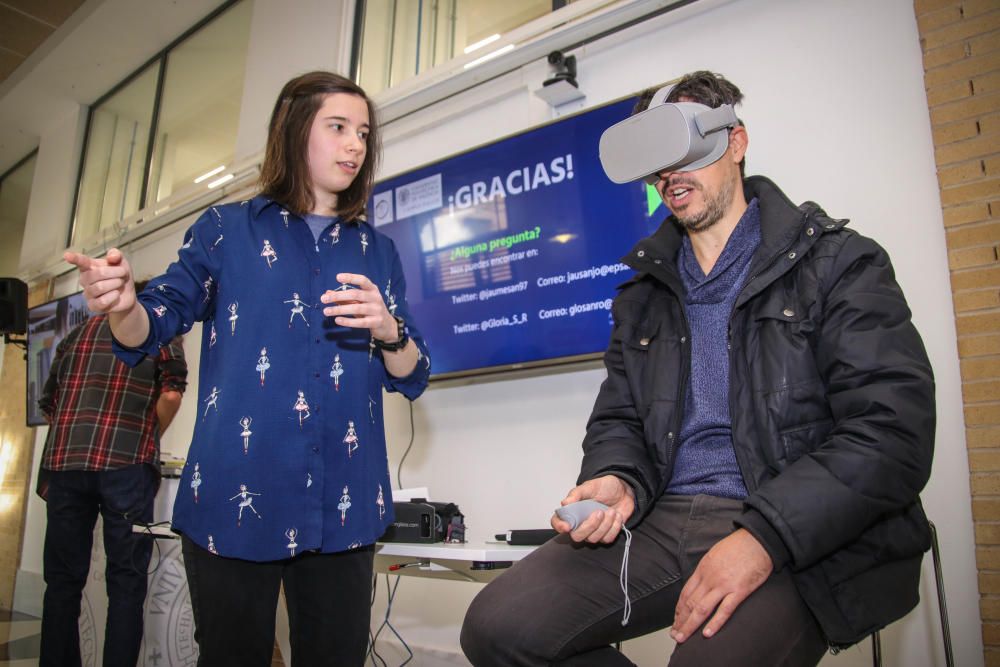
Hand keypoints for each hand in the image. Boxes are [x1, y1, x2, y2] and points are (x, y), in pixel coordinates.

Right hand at [63, 248, 135, 313]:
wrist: (127, 295)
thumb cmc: (120, 276)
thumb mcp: (121, 263)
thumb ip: (117, 255)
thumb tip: (112, 257)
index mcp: (89, 267)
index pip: (81, 262)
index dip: (75, 258)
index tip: (67, 255)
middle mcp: (85, 280)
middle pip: (98, 273)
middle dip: (115, 272)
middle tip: (123, 273)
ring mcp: (88, 293)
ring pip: (100, 287)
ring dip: (115, 284)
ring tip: (120, 284)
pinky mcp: (93, 306)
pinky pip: (102, 301)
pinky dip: (113, 296)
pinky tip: (116, 294)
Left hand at [320, 273, 395, 340]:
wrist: (386, 325)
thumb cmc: (370, 310)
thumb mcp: (359, 302)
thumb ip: (344, 298)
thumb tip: (327, 293)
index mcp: (372, 289)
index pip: (362, 280)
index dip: (351, 277)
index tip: (337, 277)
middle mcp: (376, 298)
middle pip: (356, 294)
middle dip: (338, 296)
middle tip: (324, 299)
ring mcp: (377, 310)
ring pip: (356, 308)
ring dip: (339, 309)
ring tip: (326, 311)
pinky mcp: (376, 322)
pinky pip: (360, 322)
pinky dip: (348, 321)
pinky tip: (337, 320)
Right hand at [551, 475, 635, 543]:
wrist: (622, 491)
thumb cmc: (604, 488)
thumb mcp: (590, 486)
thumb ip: (576, 494)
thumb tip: (565, 503)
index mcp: (572, 511)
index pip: (557, 523)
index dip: (559, 526)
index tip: (567, 526)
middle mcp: (580, 524)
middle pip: (577, 536)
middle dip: (590, 526)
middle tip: (599, 512)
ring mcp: (593, 531)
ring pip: (594, 539)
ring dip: (605, 524)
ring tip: (611, 511)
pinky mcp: (605, 535)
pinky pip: (607, 539)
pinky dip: (614, 526)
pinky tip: (616, 516)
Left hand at [670, 528, 772, 642]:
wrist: (758, 540)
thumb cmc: (738, 546)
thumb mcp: (714, 554)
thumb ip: (706, 570)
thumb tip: (700, 584)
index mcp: (703, 569)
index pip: (686, 593)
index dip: (679, 609)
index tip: (676, 621)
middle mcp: (709, 578)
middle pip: (690, 603)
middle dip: (681, 621)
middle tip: (675, 635)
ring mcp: (723, 585)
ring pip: (702, 609)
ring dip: (690, 625)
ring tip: (683, 639)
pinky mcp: (739, 590)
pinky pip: (724, 610)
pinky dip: (715, 623)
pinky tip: (707, 634)